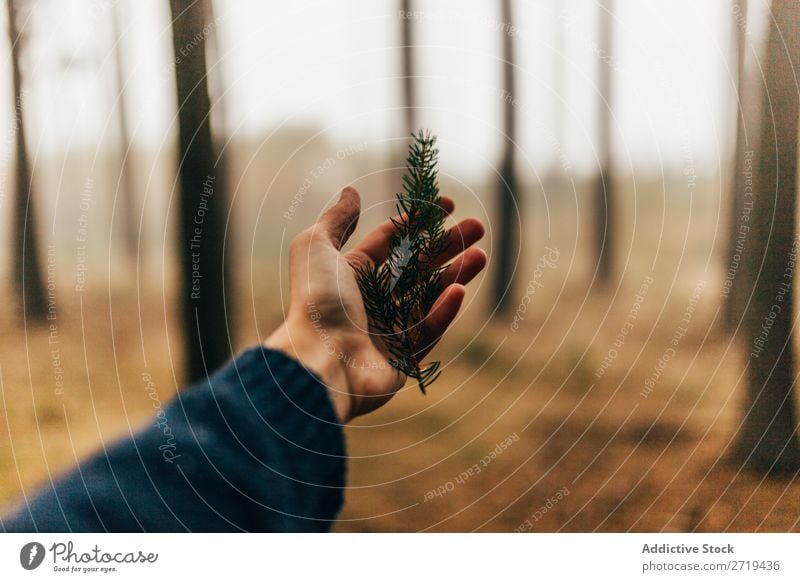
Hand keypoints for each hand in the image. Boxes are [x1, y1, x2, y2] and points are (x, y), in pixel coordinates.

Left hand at [265, 187, 485, 422]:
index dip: (419, 221)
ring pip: (430, 297)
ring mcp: (389, 330)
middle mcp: (371, 300)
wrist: (320, 361)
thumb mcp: (316, 247)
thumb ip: (336, 219)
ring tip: (481, 256)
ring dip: (456, 274)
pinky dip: (445, 311)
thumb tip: (351, 191)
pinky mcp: (403, 359)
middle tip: (477, 227)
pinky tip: (460, 291)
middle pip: (418, 266)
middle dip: (447, 245)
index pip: (392, 240)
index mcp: (352, 273)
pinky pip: (429, 330)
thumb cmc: (315, 302)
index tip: (449, 204)